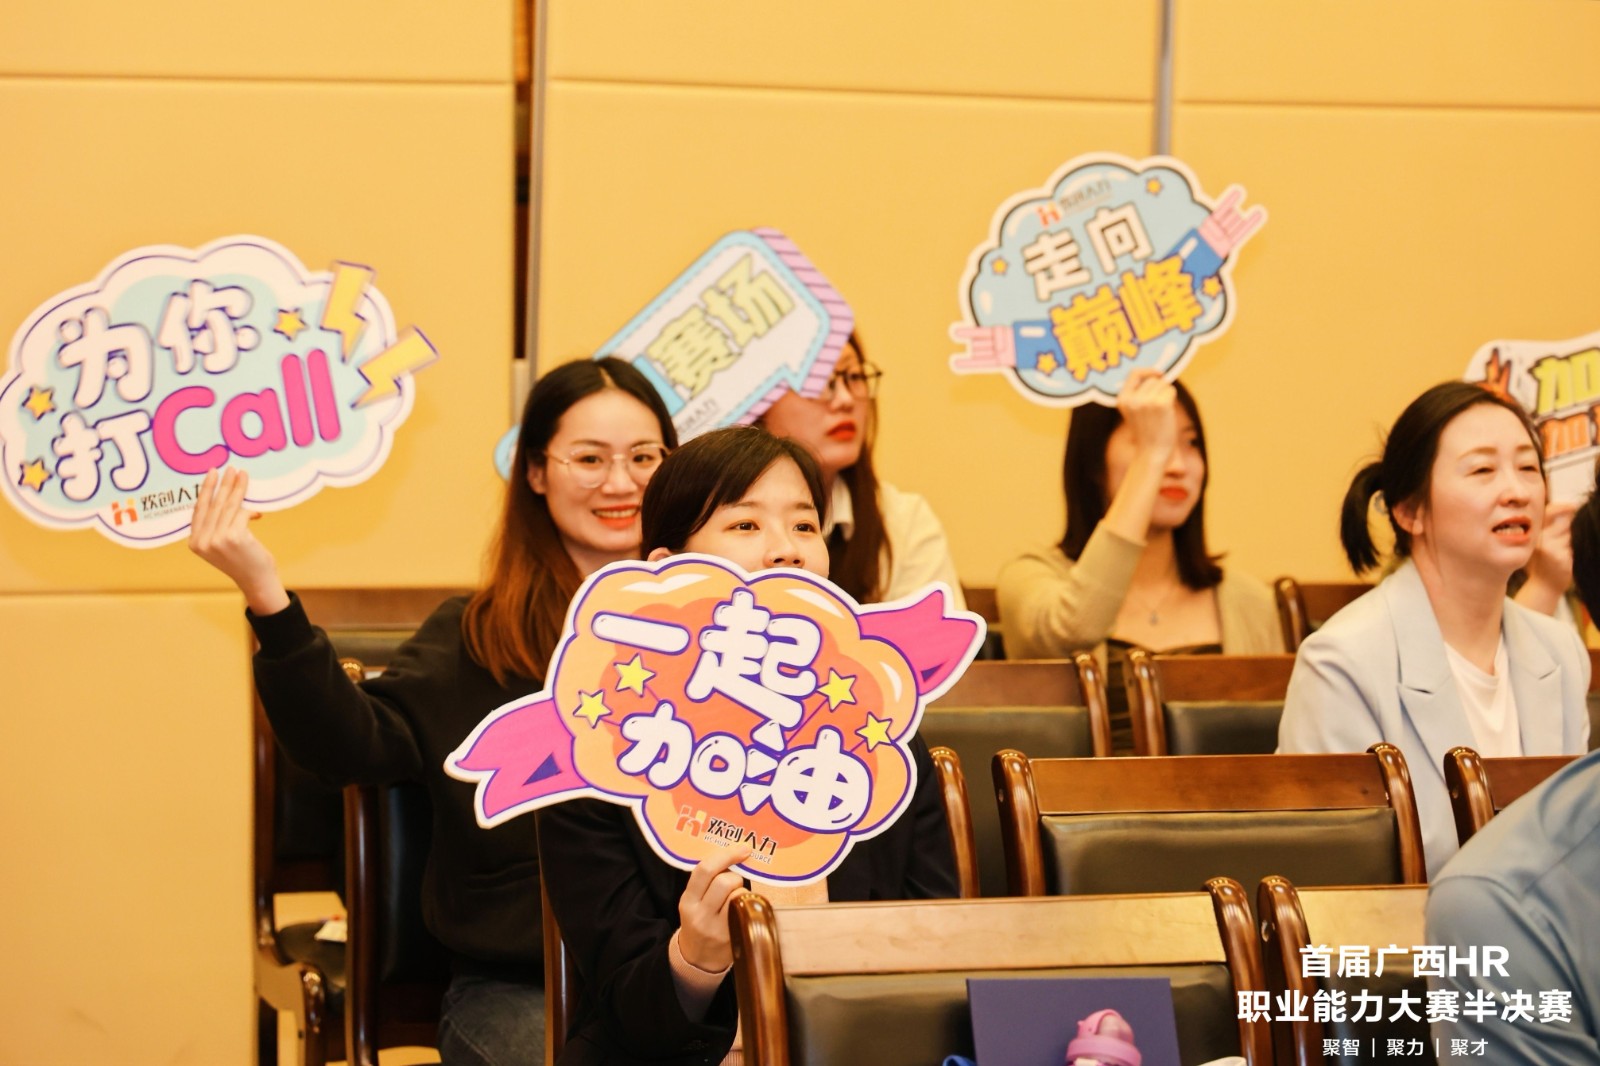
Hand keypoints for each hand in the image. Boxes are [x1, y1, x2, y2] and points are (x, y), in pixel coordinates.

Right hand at [189, 468, 290, 614]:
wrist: (256, 581)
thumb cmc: (242, 561)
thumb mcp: (221, 544)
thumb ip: (216, 526)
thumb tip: (225, 497)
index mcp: (194, 542)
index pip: (199, 510)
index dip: (206, 490)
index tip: (212, 474)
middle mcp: (202, 541)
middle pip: (214, 505)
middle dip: (224, 484)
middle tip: (231, 468)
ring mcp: (217, 539)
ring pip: (229, 507)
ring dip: (238, 489)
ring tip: (243, 476)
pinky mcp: (234, 537)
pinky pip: (242, 514)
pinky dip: (251, 511)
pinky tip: (257, 512)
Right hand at [676, 845, 750, 973]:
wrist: (697, 959)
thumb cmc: (699, 921)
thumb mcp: (693, 902)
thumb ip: (707, 881)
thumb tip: (734, 855)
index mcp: (687, 901)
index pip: (704, 870)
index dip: (726, 855)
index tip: (743, 849)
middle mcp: (700, 914)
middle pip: (725, 881)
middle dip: (735, 876)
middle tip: (733, 882)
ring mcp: (717, 928)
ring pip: (738, 895)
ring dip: (741, 891)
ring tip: (735, 899)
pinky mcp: (733, 937)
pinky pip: (746, 910)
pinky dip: (747, 904)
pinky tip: (742, 909)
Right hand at [1116, 368, 1177, 466]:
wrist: (1151, 453)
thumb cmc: (1147, 433)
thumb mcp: (1135, 411)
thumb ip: (1139, 393)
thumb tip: (1157, 374)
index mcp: (1122, 399)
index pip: (1134, 373)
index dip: (1148, 371)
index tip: (1159, 374)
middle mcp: (1132, 398)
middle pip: (1152, 380)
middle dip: (1159, 389)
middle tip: (1158, 409)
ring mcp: (1146, 401)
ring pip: (1163, 385)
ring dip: (1166, 395)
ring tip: (1161, 413)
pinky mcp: (1160, 404)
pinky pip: (1171, 391)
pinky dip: (1172, 400)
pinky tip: (1167, 414)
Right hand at [1515, 499, 1575, 615]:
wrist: (1543, 585)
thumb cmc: (1542, 561)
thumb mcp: (1539, 542)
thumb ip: (1549, 526)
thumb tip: (1572, 508)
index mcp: (1531, 533)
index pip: (1548, 512)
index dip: (1562, 507)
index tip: (1573, 506)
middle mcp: (1538, 539)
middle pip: (1564, 523)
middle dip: (1567, 530)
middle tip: (1558, 543)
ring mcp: (1549, 548)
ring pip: (1570, 535)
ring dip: (1569, 542)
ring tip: (1559, 554)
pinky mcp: (1560, 557)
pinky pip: (1573, 547)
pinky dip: (1571, 552)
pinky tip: (1563, 561)